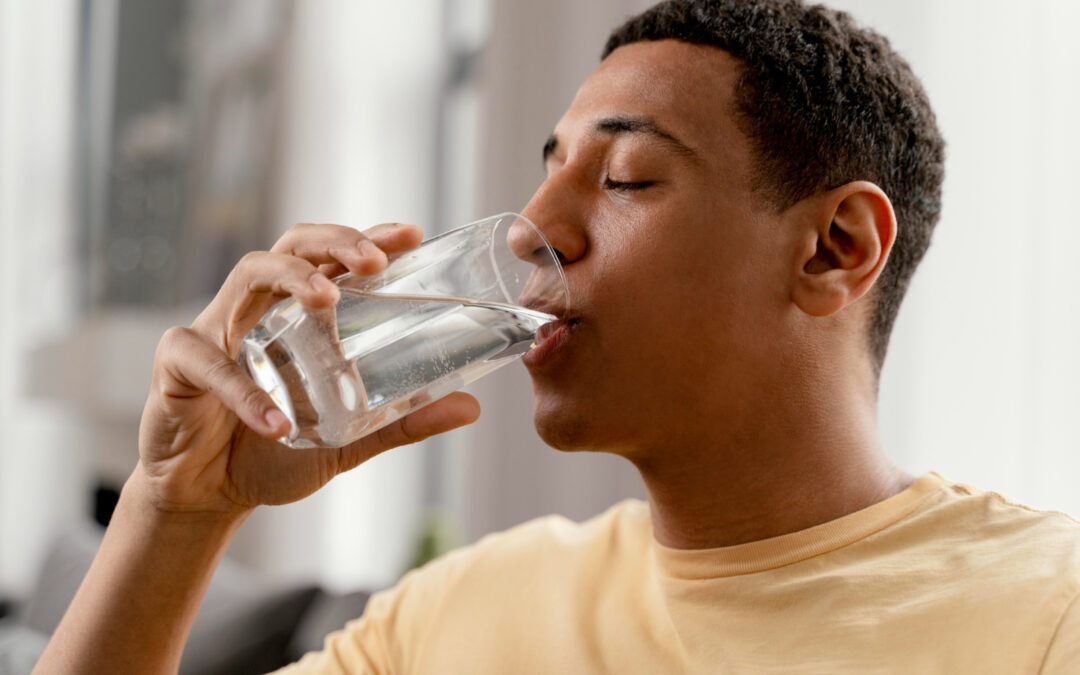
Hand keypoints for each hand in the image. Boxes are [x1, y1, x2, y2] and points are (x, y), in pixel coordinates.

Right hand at [136, 222, 480, 514]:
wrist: (208, 495)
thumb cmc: (274, 451)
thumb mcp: (348, 437)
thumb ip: (402, 420)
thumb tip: (469, 407)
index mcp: (299, 315)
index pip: (334, 259)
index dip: (369, 238)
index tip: (412, 235)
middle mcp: (260, 308)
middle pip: (293, 245)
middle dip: (335, 241)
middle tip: (373, 261)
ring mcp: (216, 328)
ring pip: (248, 274)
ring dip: (291, 278)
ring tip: (327, 300)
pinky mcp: (178, 364)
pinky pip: (208, 363)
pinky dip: (244, 392)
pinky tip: (277, 422)